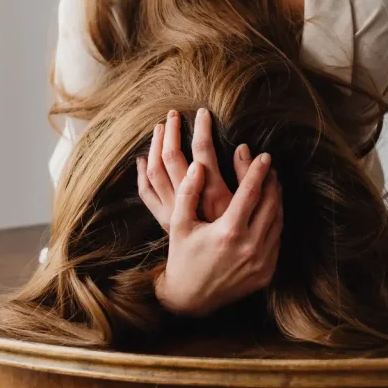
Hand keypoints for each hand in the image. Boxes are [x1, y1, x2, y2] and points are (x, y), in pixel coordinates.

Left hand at [136, 108, 249, 230]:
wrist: (210, 276)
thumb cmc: (235, 239)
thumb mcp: (245, 208)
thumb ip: (246, 178)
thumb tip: (244, 147)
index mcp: (212, 194)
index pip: (203, 151)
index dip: (202, 128)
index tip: (203, 111)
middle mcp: (188, 200)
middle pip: (173, 156)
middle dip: (173, 131)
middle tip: (174, 113)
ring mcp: (171, 209)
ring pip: (155, 170)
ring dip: (156, 145)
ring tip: (161, 127)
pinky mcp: (163, 219)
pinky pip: (146, 191)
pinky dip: (142, 172)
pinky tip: (143, 157)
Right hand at [153, 154, 283, 316]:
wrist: (190, 298)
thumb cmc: (182, 256)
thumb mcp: (180, 223)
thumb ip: (188, 192)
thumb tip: (198, 165)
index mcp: (228, 232)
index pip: (250, 193)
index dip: (258, 171)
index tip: (264, 156)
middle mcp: (249, 247)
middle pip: (270, 204)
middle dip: (272, 182)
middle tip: (270, 167)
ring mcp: (261, 262)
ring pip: (277, 221)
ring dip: (277, 200)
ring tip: (272, 184)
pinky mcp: (266, 273)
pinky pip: (276, 240)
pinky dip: (275, 221)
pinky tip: (270, 211)